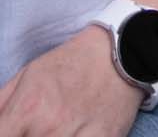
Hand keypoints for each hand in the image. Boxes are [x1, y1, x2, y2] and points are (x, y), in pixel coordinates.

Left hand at [0, 24, 143, 136]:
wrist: (123, 52)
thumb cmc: (72, 63)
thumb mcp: (28, 75)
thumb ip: (1, 105)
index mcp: (28, 107)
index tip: (13, 133)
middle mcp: (49, 125)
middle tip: (36, 131)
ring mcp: (77, 136)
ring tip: (55, 133)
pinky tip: (73, 136)